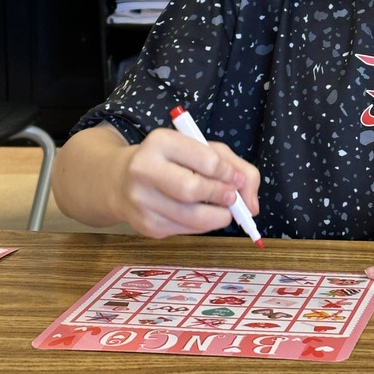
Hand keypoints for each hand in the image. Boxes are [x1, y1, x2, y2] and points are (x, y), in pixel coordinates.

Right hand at [110, 127, 260, 238]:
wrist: (121, 180)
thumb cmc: (171, 161)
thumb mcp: (201, 149)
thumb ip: (235, 167)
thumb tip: (252, 206)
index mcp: (160, 142)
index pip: (205, 160)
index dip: (228, 172)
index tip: (237, 179)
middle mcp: (144, 169)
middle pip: (193, 190)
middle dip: (222, 196)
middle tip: (232, 198)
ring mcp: (142, 200)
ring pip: (193, 217)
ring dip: (218, 217)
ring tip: (223, 209)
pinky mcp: (146, 226)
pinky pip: (186, 231)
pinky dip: (202, 226)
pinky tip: (199, 214)